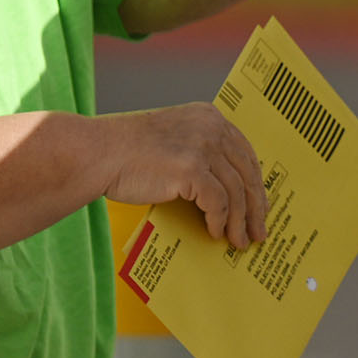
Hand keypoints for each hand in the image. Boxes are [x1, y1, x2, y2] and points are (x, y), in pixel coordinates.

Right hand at [99, 103, 269, 248]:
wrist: (97, 152)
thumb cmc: (127, 153)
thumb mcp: (172, 141)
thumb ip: (199, 153)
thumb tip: (226, 192)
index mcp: (208, 116)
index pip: (245, 153)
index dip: (255, 183)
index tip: (260, 205)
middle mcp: (210, 127)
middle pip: (246, 172)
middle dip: (255, 207)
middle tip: (259, 231)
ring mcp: (202, 146)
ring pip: (236, 191)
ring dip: (240, 221)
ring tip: (239, 241)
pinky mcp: (192, 168)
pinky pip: (218, 203)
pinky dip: (220, 221)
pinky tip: (215, 233)